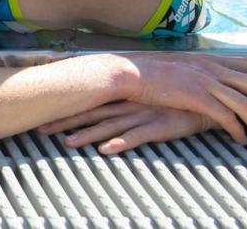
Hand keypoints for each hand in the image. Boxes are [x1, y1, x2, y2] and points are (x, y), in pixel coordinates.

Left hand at [38, 101, 209, 153]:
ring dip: (87, 135)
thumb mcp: (145, 97)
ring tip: (67, 143)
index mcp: (121, 98)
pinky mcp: (158, 127)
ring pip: (108, 126)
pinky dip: (121, 143)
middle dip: (65, 122)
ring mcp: (141, 116)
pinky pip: (136, 137)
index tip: (42, 114)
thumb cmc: (172, 99)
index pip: (87, 104)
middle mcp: (126, 105)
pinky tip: (106, 149)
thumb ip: (125, 101)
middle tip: (41, 130)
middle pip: (90, 114)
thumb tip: (104, 106)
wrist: (206, 98)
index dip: (65, 110)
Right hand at [120, 53, 246, 143]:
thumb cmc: (149, 72)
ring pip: (246, 103)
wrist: (128, 73)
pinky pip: (227, 116)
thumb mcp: (180, 66)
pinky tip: (239, 139)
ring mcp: (205, 81)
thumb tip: (212, 81)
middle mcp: (213, 67)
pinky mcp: (196, 97)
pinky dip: (238, 129)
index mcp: (210, 59)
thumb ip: (199, 71)